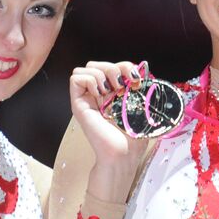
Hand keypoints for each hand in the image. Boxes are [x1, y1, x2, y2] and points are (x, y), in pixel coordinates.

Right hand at [69, 60, 151, 201]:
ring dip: (101, 73)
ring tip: (110, 91)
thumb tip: (143, 71)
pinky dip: (90, 80)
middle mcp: (99, 94)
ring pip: (85, 68)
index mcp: (114, 94)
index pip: (114, 67)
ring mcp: (88, 99)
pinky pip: (76, 79)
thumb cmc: (132, 138)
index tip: (136, 81)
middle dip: (112, 67)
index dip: (125, 66)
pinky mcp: (79, 105)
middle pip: (96, 63)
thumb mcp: (142, 108)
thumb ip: (141, 89)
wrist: (122, 155)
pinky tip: (100, 94)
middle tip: (122, 85)